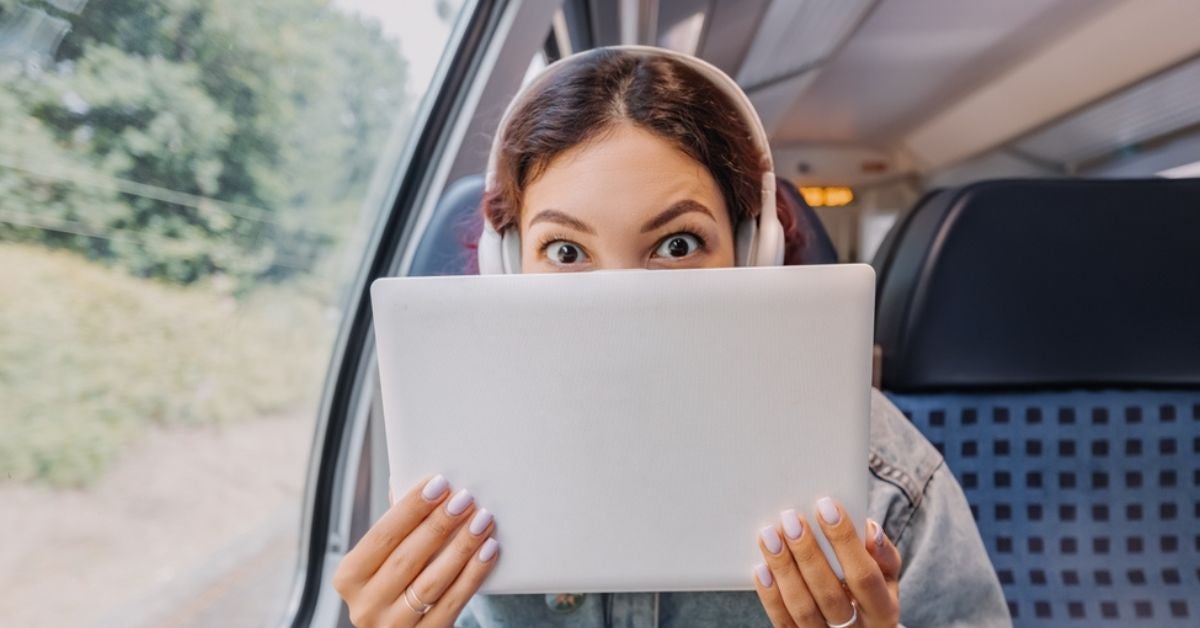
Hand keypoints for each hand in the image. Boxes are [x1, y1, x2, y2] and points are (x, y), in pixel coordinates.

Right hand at [333, 475, 499, 626]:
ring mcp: (394, 627)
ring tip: (483, 520)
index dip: (411, 508)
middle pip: (407, 558)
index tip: (438, 483)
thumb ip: (396, 525)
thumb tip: (406, 477)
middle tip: (465, 498)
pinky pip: (453, 603)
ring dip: (461, 547)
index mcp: (349, 577)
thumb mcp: (384, 560)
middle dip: (440, 524)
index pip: (381, 536)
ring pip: (432, 582)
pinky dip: (473, 574)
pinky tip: (488, 550)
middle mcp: (365, 606)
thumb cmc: (395, 584)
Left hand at [753, 498, 900, 626]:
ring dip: (783, 569)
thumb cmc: (870, 591)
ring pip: (802, 608)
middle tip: (791, 520)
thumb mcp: (887, 575)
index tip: (826, 506)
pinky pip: (783, 621)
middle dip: (807, 553)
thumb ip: (882, 553)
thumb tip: (871, 530)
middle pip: (829, 594)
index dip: (845, 540)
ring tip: (770, 536)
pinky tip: (762, 568)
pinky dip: (770, 594)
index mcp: (883, 610)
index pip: (864, 575)